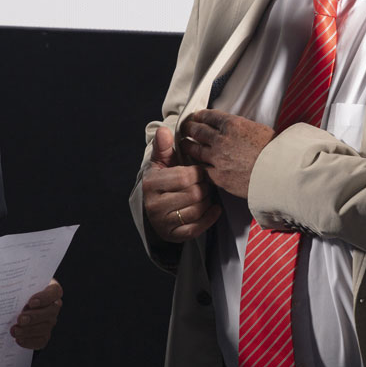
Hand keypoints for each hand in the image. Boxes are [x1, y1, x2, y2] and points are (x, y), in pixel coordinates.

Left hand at [11, 280, 63, 349]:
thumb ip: (13, 284)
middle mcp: (53, 306)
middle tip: (20, 319)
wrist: (14, 309)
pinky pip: (41, 340)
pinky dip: (30, 342)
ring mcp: (49, 321)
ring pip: (46, 327)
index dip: (45, 298)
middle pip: (51, 311)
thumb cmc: (15, 293)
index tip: (31, 302)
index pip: (54, 292)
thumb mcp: (16, 285)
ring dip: (29, 330)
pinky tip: (18, 340)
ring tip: (14, 330)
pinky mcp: (44, 335)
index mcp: (49, 290)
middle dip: (35, 317)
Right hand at [141, 125, 221, 241]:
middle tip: (204, 184)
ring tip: (205, 194)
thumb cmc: (163, 181)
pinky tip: (214, 208)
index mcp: (152, 183)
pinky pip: (198, 228)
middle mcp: (154, 205)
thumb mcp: (161, 163)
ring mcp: (164, 222)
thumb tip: (163, 131)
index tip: (199, 171)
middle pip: (194, 194)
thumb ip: (164, 148)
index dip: (197, 173)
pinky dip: (210, 217)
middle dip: (204, 187)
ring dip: (207, 201)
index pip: (184, 177)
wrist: (154, 208)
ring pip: (198, 210)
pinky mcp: (174, 235)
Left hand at [179, 109, 273, 199]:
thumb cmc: (276, 151)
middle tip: (186, 128)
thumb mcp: (259, 129)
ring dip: (188, 145)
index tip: (196, 116)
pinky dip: (197, 166)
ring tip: (184, 144)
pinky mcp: (218, 176)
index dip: (200, 115)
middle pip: (197, 130)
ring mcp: (217, 158)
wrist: (280, 173)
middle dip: (190, 128)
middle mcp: (221, 139)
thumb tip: (235, 130)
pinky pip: (202, 169)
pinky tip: (195, 165)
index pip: (209, 116)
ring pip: (195, 149)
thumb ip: (242, 128)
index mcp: (233, 124)